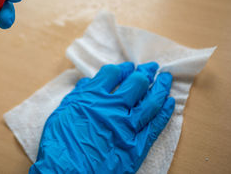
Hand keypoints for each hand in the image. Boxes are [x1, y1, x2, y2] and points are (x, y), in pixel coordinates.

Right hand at [29, 62, 174, 173]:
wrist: (66, 172)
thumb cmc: (60, 142)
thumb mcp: (62, 111)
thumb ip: (78, 94)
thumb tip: (89, 82)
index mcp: (92, 97)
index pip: (113, 74)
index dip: (122, 68)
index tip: (128, 68)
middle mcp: (113, 108)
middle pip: (136, 83)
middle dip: (145, 72)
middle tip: (151, 68)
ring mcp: (126, 126)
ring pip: (151, 101)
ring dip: (160, 87)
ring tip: (166, 78)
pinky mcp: (136, 146)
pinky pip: (155, 125)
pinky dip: (164, 112)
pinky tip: (170, 102)